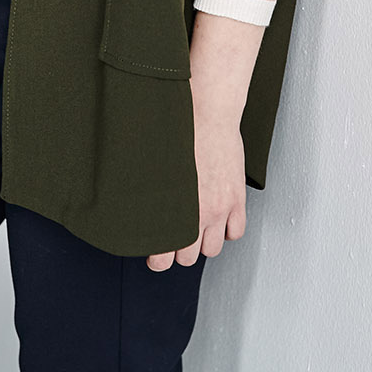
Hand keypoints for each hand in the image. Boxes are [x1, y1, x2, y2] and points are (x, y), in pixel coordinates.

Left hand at [146, 105, 246, 270]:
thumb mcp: (155, 166)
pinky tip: (219, 218)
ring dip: (204, 242)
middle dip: (181, 251)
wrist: (208, 113)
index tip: (156, 254)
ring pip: (212, 249)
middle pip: (188, 257)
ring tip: (198, 228)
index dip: (159, 259)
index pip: (163, 257)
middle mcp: (197, 214)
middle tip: (177, 239)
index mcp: (171, 209)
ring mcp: (219, 208)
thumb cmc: (180, 132)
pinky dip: (228, 229)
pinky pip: (236, 231)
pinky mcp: (236, 198)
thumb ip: (151, 194)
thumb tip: (135, 210)